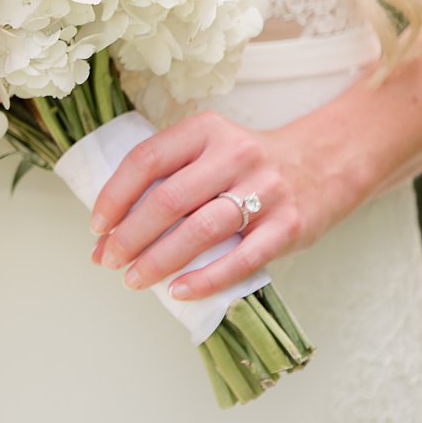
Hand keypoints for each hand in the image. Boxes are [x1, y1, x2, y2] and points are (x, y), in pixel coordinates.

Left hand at [87, 110, 358, 301]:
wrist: (325, 162)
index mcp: (205, 131)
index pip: (146, 160)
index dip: (114, 196)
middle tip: (108, 260)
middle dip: (129, 236)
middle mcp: (234, 156)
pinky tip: (179, 291)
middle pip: (168, 200)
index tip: (96, 226)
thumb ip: (166, 181)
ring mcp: (265, 192)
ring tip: (134, 279)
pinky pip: (242, 259)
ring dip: (159, 260)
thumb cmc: (247, 164)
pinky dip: (206, 279)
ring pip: (200, 231)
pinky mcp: (289, 226)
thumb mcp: (208, 151)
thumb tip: (108, 233)